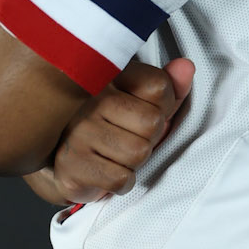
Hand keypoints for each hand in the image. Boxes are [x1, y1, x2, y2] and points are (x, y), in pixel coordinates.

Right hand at [49, 58, 194, 203]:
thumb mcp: (141, 100)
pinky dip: (121, 181)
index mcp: (108, 75)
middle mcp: (89, 99)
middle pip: (153, 122)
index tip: (144, 110)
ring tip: (116, 152)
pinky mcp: (71, 165)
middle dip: (149, 137)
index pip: (158, 86)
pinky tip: (107, 169)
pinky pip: (120, 178)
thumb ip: (168, 85)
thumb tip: (186, 67)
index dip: (163, 105)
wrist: (62, 156)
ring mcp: (77, 131)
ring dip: (135, 161)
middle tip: (128, 136)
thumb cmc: (109, 125)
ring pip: (139, 152)